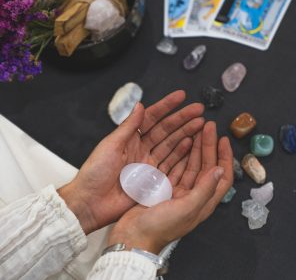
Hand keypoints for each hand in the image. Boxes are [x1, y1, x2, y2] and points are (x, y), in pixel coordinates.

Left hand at [58, 91, 204, 233]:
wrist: (91, 202)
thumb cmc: (95, 172)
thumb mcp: (111, 145)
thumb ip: (128, 127)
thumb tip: (140, 105)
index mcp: (130, 138)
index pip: (152, 118)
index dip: (167, 106)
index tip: (181, 96)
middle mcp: (141, 148)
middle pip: (166, 130)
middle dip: (182, 119)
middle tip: (199, 110)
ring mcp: (149, 164)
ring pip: (171, 145)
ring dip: (185, 134)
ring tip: (200, 124)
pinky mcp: (153, 179)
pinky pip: (170, 164)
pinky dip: (181, 154)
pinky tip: (191, 144)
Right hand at [107, 122, 232, 253]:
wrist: (133, 236)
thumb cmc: (160, 226)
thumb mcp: (186, 208)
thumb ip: (204, 189)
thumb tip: (221, 169)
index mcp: (203, 202)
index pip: (222, 177)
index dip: (225, 157)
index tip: (223, 138)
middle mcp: (194, 195)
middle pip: (206, 166)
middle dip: (208, 146)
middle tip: (207, 126)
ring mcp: (179, 190)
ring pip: (191, 164)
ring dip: (195, 147)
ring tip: (196, 129)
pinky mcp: (165, 187)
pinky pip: (177, 166)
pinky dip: (180, 154)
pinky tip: (182, 142)